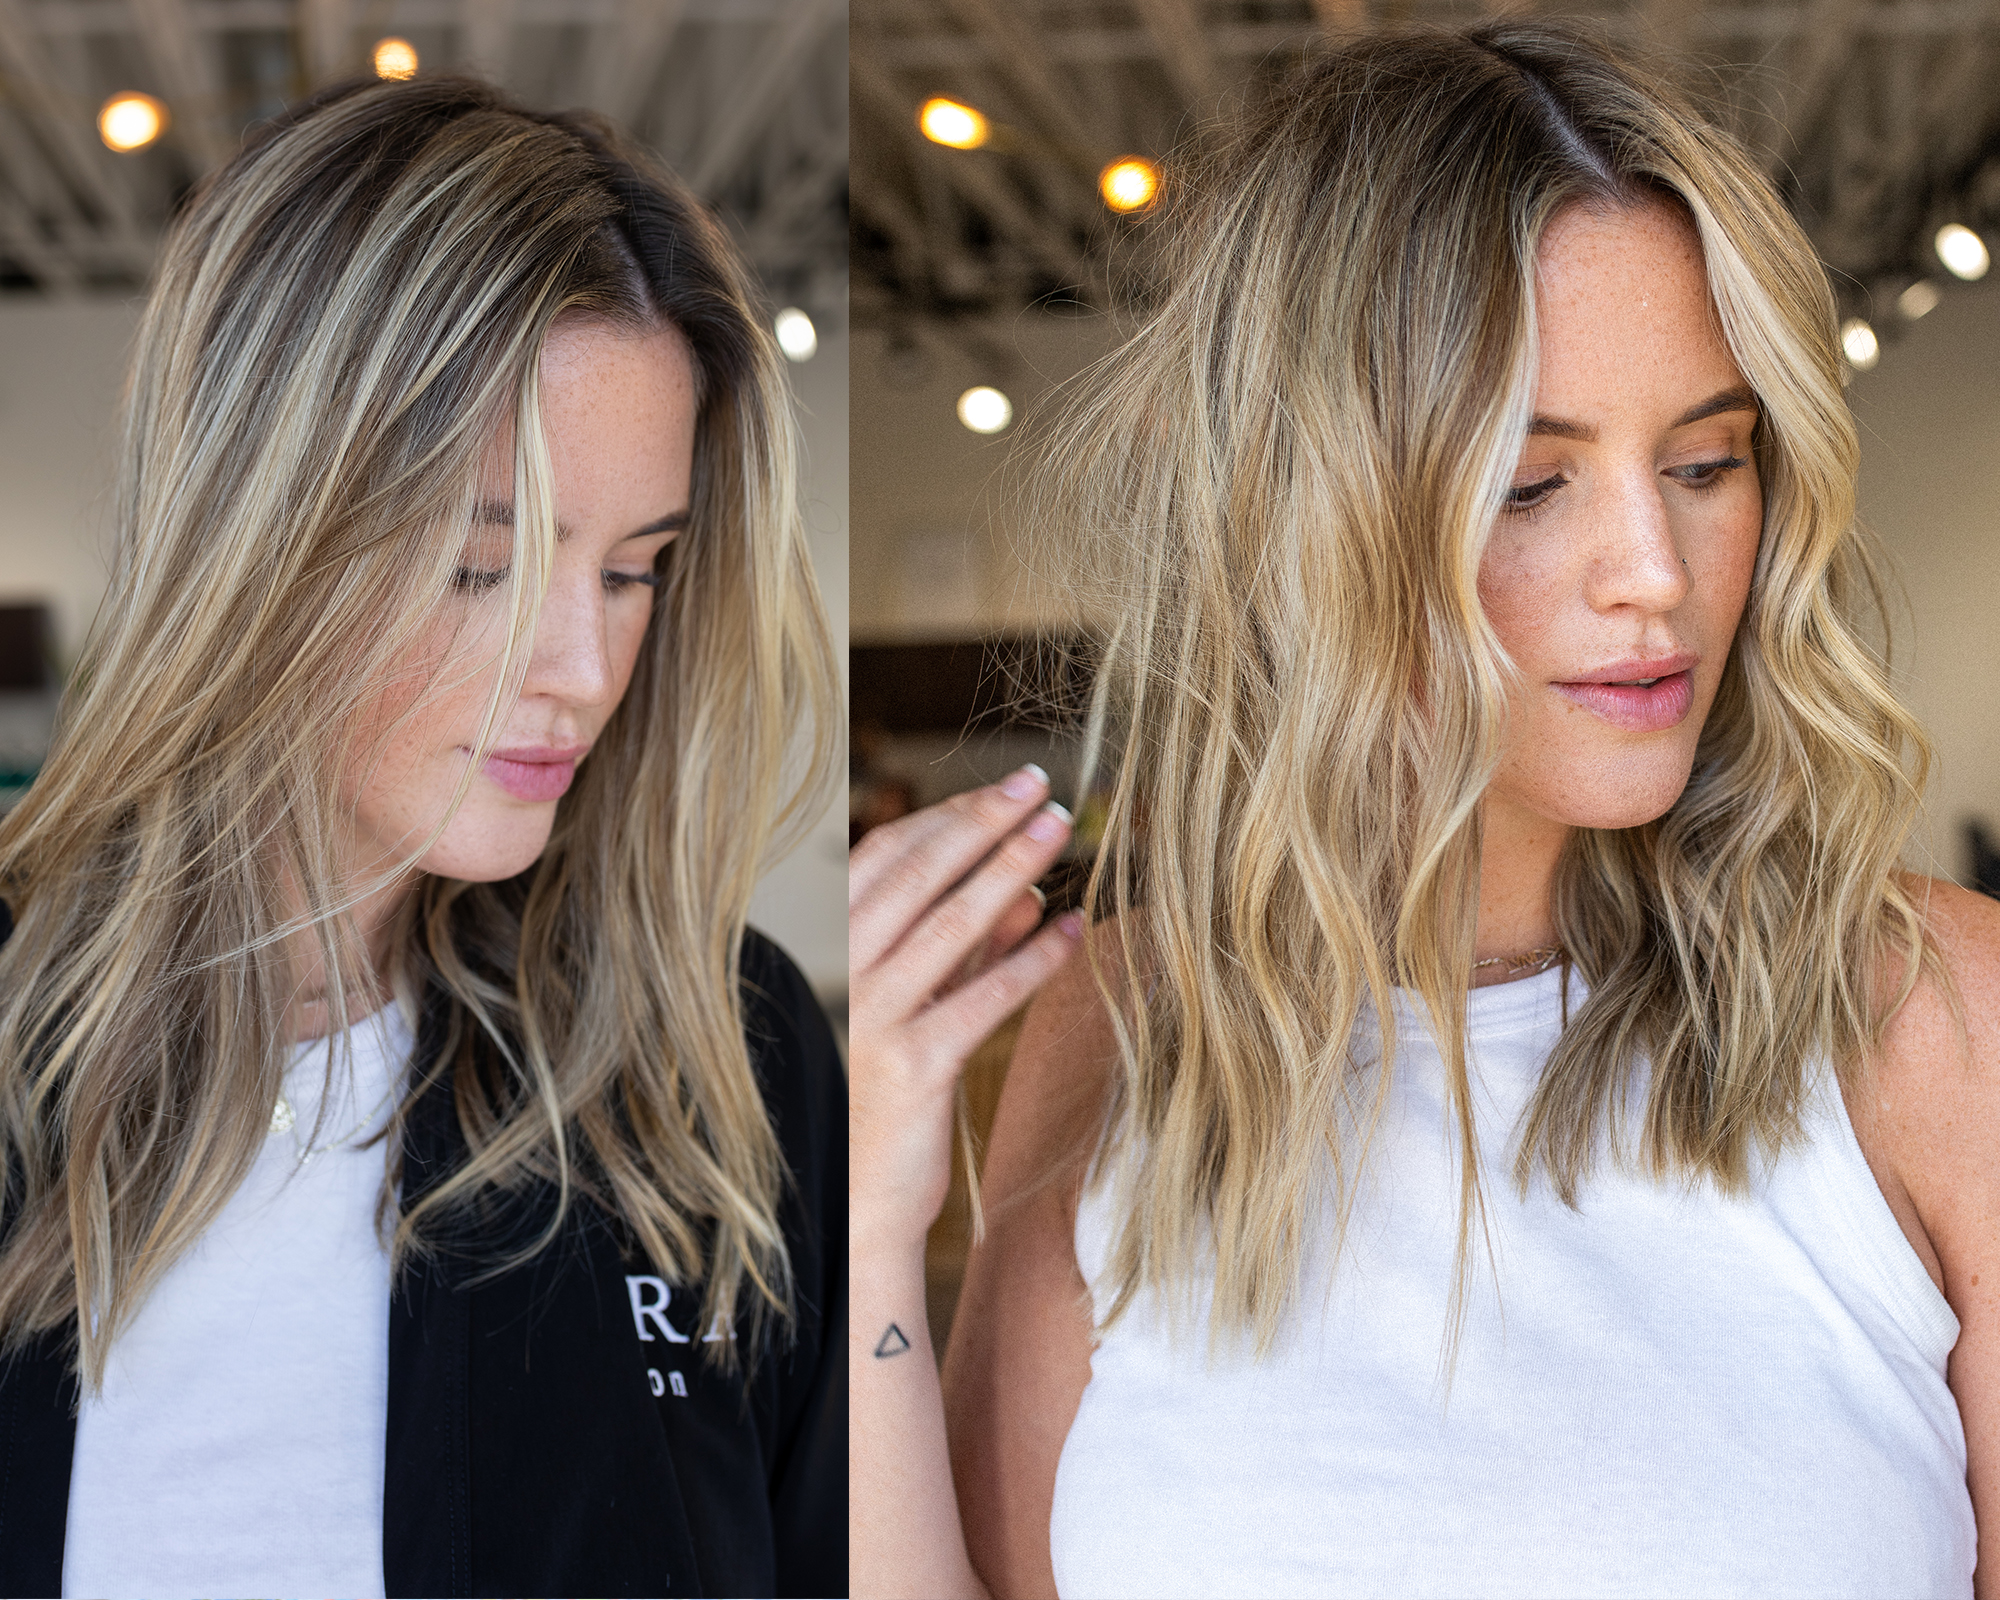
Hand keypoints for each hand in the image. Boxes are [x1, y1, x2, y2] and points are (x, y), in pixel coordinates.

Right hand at [849, 764, 1083, 1259]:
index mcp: (827, 950)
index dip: (949, 817)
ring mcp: (872, 1020)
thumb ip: (959, 951)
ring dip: (1011, 871)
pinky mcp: (913, 1067)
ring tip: (1059, 833)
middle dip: (986, 825)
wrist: (854, 1206)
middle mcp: (841, 976)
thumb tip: (1020, 889)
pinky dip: (1031, 961)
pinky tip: (1071, 932)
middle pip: (920, 877)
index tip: (1003, 789)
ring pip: (951, 926)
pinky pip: (982, 999)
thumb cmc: (878, 1103)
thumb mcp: (911, 1010)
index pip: (887, 858)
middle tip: (1040, 788)